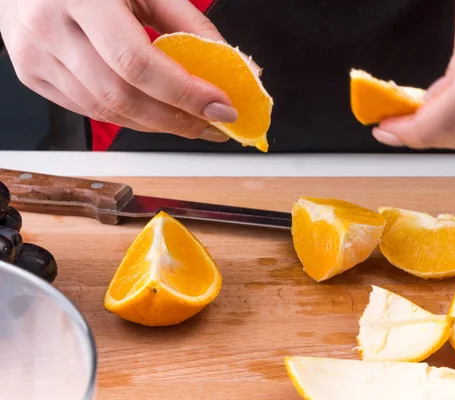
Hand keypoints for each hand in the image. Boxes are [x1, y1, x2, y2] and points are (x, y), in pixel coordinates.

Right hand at [0, 0, 245, 141]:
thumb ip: (187, 25)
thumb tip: (230, 66)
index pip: (137, 63)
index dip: (184, 93)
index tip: (220, 107)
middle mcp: (49, 27)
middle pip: (122, 96)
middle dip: (176, 119)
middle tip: (211, 123)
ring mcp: (33, 55)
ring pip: (105, 112)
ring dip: (156, 124)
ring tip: (189, 121)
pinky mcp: (30, 75)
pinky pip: (88, 111)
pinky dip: (128, 118)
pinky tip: (154, 113)